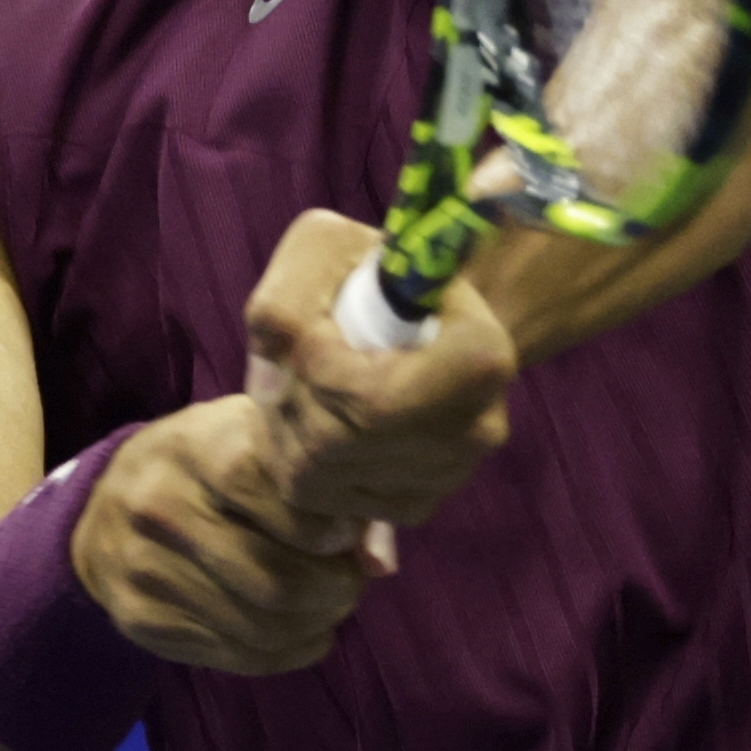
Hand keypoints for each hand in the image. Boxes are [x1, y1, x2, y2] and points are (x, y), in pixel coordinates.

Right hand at [69, 396, 374, 674]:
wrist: (102, 509)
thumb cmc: (202, 463)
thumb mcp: (249, 438)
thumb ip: (313, 483)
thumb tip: (377, 558)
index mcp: (193, 447)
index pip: (275, 495)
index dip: (323, 525)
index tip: (345, 535)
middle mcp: (160, 509)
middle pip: (273, 578)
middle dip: (334, 588)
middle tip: (352, 581)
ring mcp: (145, 572)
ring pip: (260, 626)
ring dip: (316, 624)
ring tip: (333, 605)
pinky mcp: (144, 623)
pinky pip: (236, 656)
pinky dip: (288, 652)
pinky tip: (307, 632)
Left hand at [242, 209, 514, 527]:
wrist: (412, 312)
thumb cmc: (369, 271)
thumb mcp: (324, 247)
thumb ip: (285, 302)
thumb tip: (270, 386)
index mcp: (479, 358)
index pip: (375, 401)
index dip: (316, 372)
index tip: (305, 335)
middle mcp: (476, 428)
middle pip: (341, 444)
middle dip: (291, 401)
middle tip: (286, 363)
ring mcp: (449, 475)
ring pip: (324, 479)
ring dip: (285, 430)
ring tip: (296, 385)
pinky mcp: (418, 504)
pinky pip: (327, 502)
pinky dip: (299, 462)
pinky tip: (314, 418)